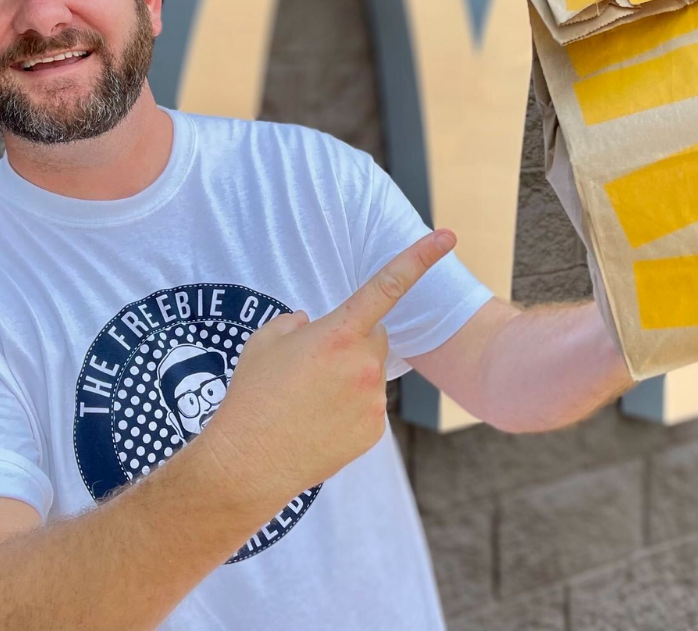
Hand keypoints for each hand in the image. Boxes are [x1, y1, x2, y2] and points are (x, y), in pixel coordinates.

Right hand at [200, 228, 456, 508]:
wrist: (248, 462)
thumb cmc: (252, 396)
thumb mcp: (265, 342)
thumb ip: (295, 323)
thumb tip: (311, 325)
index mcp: (338, 333)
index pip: (387, 285)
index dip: (420, 258)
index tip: (448, 235)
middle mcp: (364, 364)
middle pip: (374, 336)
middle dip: (353, 341)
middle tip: (314, 365)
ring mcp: (373, 400)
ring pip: (371, 374)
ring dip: (349, 378)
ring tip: (309, 401)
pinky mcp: (374, 430)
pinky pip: (368, 406)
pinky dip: (349, 409)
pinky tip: (318, 423)